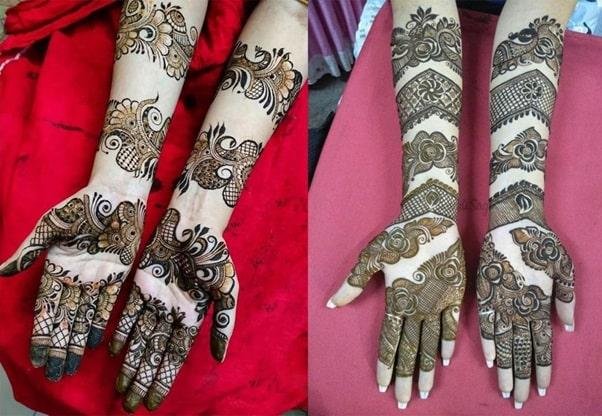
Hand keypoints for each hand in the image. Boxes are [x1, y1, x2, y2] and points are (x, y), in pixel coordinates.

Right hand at [0, 184, 143, 379]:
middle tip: (53, 373)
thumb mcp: (51, 226)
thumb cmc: (83, 206)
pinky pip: (106, 304)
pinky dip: (99, 322)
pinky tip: (92, 343)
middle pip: (63, 319)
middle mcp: (74, 278)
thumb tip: (0, 273)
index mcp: (55, 268)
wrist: (118, 195)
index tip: (36, 357)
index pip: (45, 308)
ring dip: (75, 341)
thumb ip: (30, 250)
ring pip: (83, 317)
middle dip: (57, 346)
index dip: (40, 333)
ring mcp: (96, 278)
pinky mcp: (117, 275)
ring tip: (70, 366)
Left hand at [108, 207, 237, 411]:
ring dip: (131, 362)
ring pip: (140, 338)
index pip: (175, 356)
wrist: (194, 222)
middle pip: (155, 353)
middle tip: (131, 405)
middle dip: (144, 379)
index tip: (154, 403)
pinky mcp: (141, 285)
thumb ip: (225, 322)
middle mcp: (173, 312)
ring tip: (120, 388)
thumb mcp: (228, 289)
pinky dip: (122, 332)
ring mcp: (156, 300)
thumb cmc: (215, 254)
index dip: (164, 379)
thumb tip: (221, 357)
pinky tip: (114, 351)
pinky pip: (129, 314)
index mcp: (195, 316)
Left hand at [328, 205, 464, 407]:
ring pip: (431, 344)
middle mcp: (418, 308)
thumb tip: (331, 304)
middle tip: (402, 401)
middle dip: (405, 378)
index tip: (383, 386)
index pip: (389, 342)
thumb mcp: (370, 257)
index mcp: (397, 300)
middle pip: (410, 350)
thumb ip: (353, 284)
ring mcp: (438, 303)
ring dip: (425, 369)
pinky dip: (447, 344)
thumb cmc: (398, 237)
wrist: (431, 220)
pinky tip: (445, 361)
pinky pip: (452, 326)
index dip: (385, 366)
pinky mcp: (455, 296)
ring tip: (423, 391)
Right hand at [477, 219, 574, 406]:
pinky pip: (483, 323)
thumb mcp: (565, 267)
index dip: (542, 369)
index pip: (542, 346)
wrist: (512, 222)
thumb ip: (566, 298)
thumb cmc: (541, 243)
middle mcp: (519, 308)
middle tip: (519, 401)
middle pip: (520, 351)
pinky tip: (489, 359)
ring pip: (502, 343)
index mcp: (540, 304)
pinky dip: (486, 343)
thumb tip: (567, 327)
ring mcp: (500, 301)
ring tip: (505, 389)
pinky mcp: (484, 292)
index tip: (542, 389)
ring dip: (504, 368)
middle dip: (521, 378)